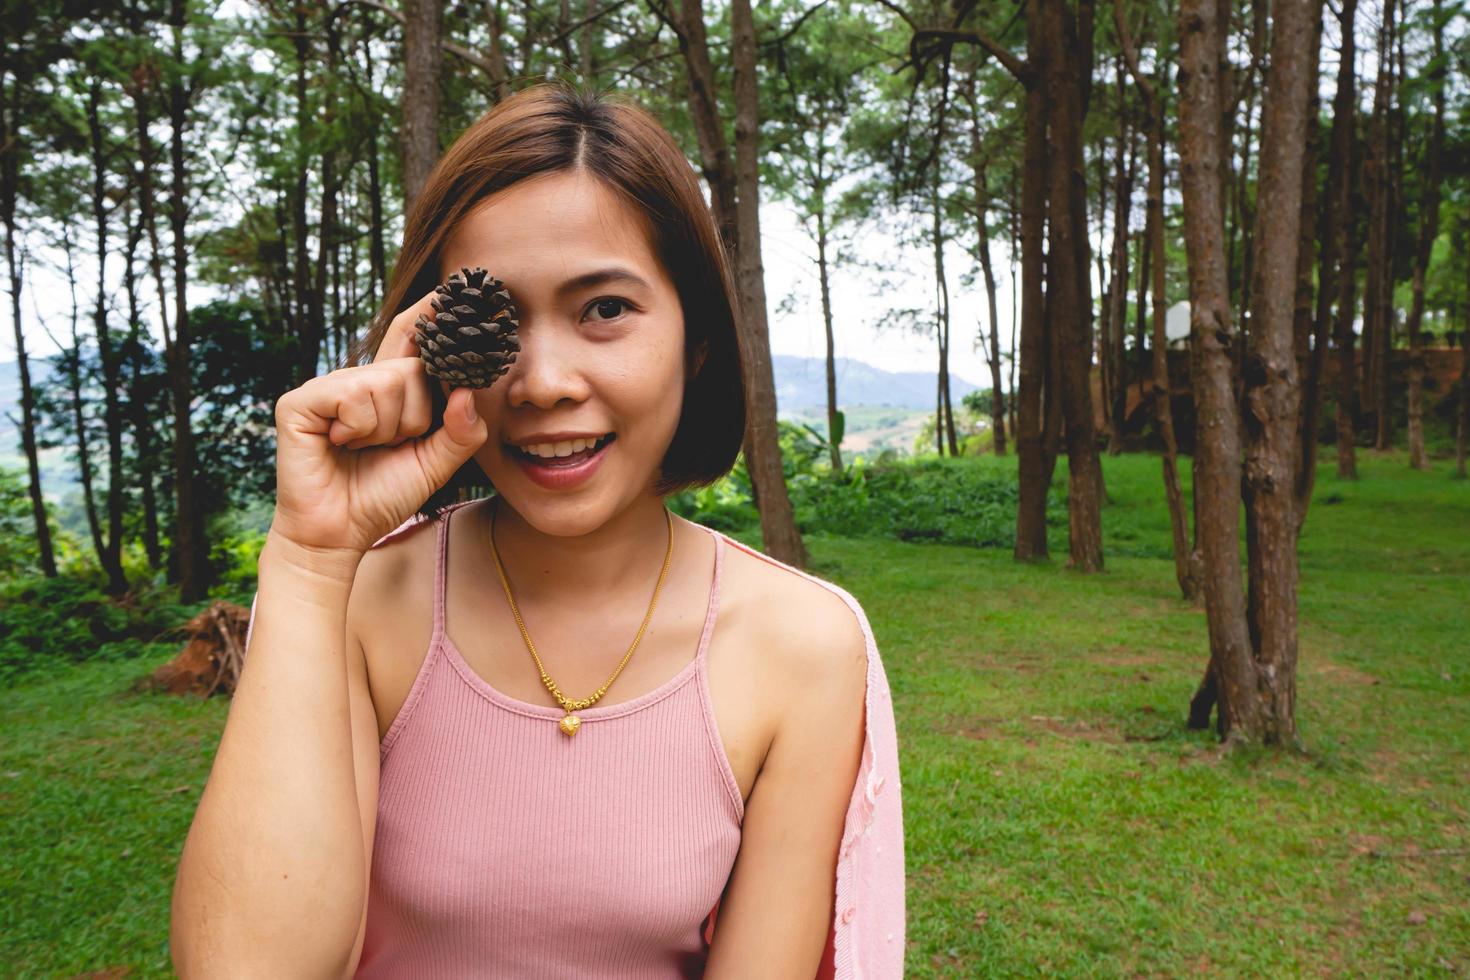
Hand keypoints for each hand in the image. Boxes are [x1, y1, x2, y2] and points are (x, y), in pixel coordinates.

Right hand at [269, 289, 487, 557]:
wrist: (338, 535)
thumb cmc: (382, 496)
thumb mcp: (435, 463)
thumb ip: (461, 431)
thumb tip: (470, 392)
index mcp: (389, 388)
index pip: (415, 338)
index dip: (434, 313)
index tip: (459, 288)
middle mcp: (358, 379)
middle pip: (412, 368)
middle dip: (415, 416)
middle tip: (389, 445)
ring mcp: (328, 386)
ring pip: (388, 382)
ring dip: (387, 428)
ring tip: (362, 448)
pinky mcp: (301, 401)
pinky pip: (355, 395)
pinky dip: (358, 428)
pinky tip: (339, 444)